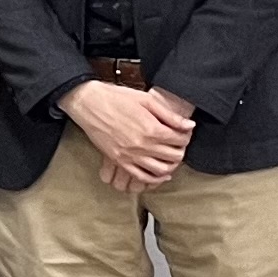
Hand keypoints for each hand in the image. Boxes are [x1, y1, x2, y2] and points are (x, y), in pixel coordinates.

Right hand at [64, 80, 192, 188]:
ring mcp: (130, 155)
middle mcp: (143, 145)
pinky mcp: (118, 160)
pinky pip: (141, 176)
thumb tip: (189, 125)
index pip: (180, 140)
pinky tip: (160, 174)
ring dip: (171, 165)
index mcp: (152, 129)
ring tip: (171, 158)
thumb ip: (169, 115)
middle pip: (174, 156)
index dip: (185, 136)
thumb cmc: (116, 98)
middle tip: (178, 144)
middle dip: (180, 150)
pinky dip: (154, 179)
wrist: (88, 103)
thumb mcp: (146, 100)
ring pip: (161, 170)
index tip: (183, 132)